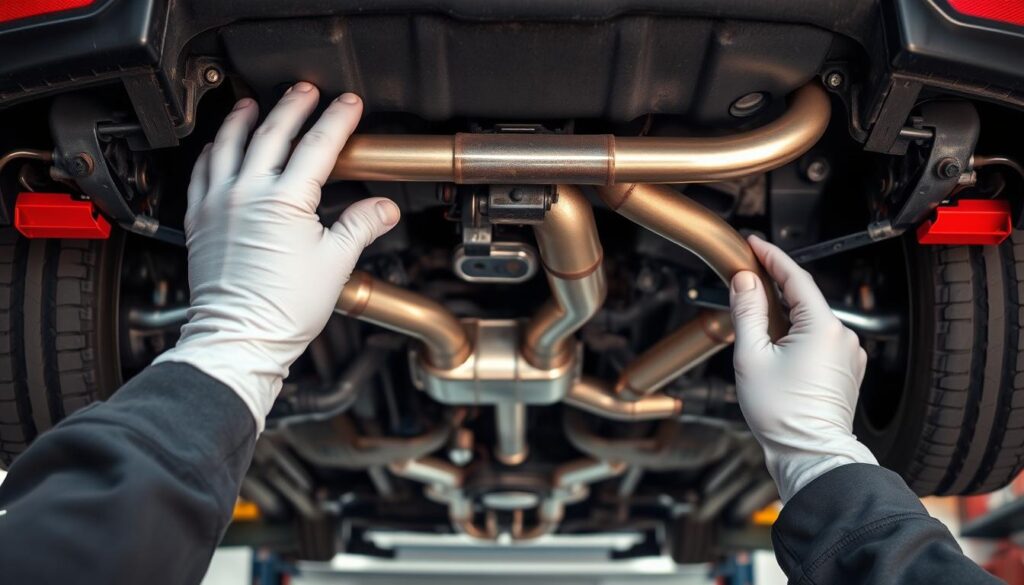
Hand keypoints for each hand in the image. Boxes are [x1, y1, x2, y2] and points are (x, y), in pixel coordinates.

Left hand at [154, 82, 399, 430]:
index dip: (336, 121)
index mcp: (284, 201)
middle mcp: (246, 194)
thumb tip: (383, 208)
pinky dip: (211, 151)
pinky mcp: (200, 220)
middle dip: (292, 106)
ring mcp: (218, 204)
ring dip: (243, 119)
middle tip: (305, 90)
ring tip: (252, 103)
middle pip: (271, 134)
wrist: (240, 337)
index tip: (348, 105)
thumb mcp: (335, 264)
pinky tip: (217, 146)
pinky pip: (201, 172)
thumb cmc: (284, 307)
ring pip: (228, 145)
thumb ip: (360, 226)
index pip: (317, 146)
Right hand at [729, 235, 876, 501]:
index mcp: (822, 327)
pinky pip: (819, 340)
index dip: (772, 256)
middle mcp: (842, 336)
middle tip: (746, 278)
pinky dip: (797, 334)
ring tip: (756, 321)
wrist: (810, 453)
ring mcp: (848, 354)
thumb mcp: (751, 356)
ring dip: (784, 314)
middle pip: (803, 298)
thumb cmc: (782, 413)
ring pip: (810, 320)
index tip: (754, 243)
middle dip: (774, 286)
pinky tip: (777, 346)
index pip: (796, 277)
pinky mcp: (846, 370)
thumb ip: (747, 311)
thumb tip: (745, 281)